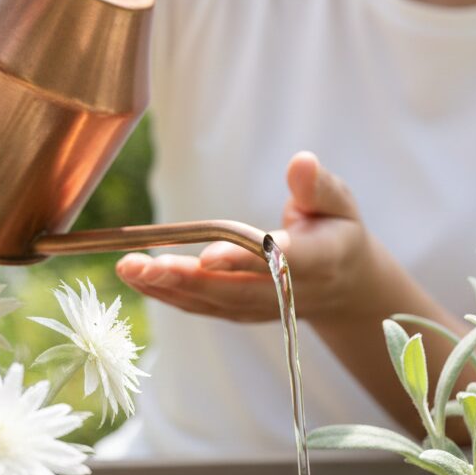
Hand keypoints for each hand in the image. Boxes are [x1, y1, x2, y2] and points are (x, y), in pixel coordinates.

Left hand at [115, 151, 380, 322]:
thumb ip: (318, 186)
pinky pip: (204, 307)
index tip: (209, 254)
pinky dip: (170, 295)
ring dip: (167, 288)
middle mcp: (288, 292)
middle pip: (234, 290)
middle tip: (144, 264)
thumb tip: (300, 162)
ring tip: (128, 269)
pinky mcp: (242, 313)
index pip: (280, 262)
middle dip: (186, 278)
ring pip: (213, 302)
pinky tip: (139, 279)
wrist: (347, 287)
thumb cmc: (339, 231)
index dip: (244, 259)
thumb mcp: (340, 202)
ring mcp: (263, 309)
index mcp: (320, 261)